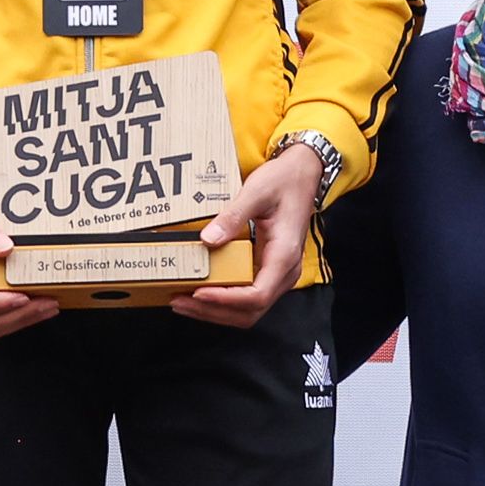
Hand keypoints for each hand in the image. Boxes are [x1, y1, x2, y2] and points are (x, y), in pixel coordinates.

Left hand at [172, 139, 331, 326]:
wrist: (303, 174)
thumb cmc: (285, 182)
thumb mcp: (257, 192)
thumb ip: (233, 216)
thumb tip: (208, 239)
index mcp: (285, 255)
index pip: (256, 294)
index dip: (226, 299)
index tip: (199, 292)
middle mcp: (285, 272)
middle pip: (250, 311)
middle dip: (214, 311)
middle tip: (181, 301)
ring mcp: (278, 274)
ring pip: (248, 310)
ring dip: (216, 311)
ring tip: (184, 301)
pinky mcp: (268, 271)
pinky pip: (246, 297)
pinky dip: (223, 301)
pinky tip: (200, 292)